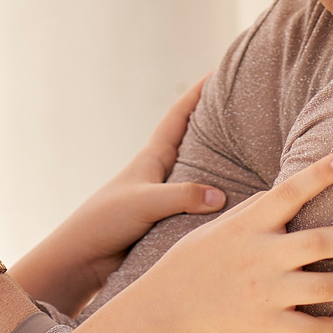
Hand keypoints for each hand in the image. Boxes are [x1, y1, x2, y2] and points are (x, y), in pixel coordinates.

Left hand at [14, 80, 224, 314]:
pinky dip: (213, 202)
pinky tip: (233, 207)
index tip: (217, 73)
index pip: (177, 117)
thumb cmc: (105, 222)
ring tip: (250, 158)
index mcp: (150, 159)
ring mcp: (162, 198)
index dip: (196, 94)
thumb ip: (183, 197)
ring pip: (197, 176)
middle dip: (215, 127)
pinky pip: (196, 206)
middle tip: (243, 113)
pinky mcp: (164, 223)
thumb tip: (221, 196)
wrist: (83, 258)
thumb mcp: (145, 203)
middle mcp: (158, 174)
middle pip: (192, 143)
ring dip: (219, 167)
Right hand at [127, 152, 332, 332]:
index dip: (318, 174)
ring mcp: (265, 292)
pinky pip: (308, 328)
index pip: (289, 192)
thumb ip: (258, 211)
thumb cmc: (195, 260)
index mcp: (249, 225)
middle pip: (321, 242)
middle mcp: (261, 256)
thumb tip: (291, 190)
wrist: (166, 308)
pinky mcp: (264, 324)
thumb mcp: (222, 226)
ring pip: (325, 288)